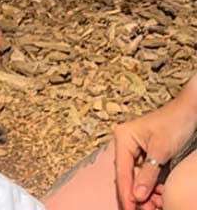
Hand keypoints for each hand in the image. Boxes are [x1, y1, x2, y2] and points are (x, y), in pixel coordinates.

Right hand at [115, 77, 196, 208]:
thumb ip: (148, 174)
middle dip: (135, 195)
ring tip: (153, 207)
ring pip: (135, 177)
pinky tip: (158, 196)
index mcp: (123, 138)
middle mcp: (125, 143)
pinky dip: (151, 187)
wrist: (190, 111)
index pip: (122, 171)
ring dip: (144, 193)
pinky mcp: (146, 154)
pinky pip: (144, 174)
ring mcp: (135, 149)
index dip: (125, 192)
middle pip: (126, 175)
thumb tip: (136, 196)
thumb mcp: (161, 151)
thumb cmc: (174, 125)